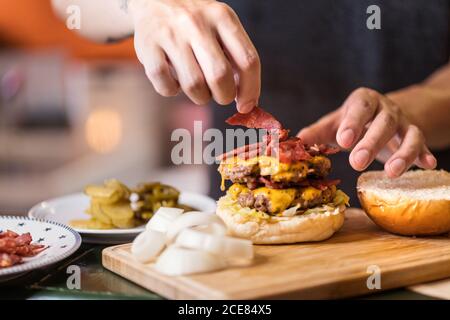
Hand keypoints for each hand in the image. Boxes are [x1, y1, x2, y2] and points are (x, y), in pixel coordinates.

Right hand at [129, 0, 259, 111]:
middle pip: (220, 76)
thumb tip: (247, 100)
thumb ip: (236, 56)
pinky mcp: (148, 46)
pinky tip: (174, 81)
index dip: (250, 90)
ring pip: (194, 85)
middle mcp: (197, 24)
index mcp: (222, 18)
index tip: (246, 105)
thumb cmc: (195, 21)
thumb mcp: (220, 25)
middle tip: (220, 95)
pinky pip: (165, 85)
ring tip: (197, 87)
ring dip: (200, 97)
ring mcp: (171, 34)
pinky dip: (172, 91)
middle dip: (224, 96)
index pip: (247, 60)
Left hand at [298, 87, 436, 177]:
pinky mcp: (416, 135)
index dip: (353, 123)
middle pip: (384, 122)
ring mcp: (404, 122)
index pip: (359, 108)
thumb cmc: (352, 122)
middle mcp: (386, 109)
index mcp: (363, 101)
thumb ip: (317, 133)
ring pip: (409, 133)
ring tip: (392, 173)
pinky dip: (425, 154)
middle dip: (372, 142)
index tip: (343, 140)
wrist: (380, 114)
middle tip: (357, 162)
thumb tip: (297, 143)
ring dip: (403, 153)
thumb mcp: (334, 124)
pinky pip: (423, 143)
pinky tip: (426, 166)